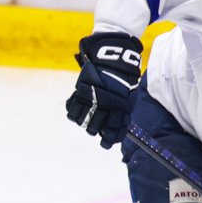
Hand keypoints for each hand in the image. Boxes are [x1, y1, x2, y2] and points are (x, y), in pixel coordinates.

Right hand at [66, 31, 143, 146]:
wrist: (114, 59)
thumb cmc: (124, 79)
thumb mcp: (129, 97)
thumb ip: (123, 113)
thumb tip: (118, 129)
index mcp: (120, 109)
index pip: (113, 131)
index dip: (109, 140)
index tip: (106, 144)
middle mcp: (105, 106)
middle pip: (95, 129)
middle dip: (96, 131)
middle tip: (96, 130)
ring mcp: (92, 98)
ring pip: (82, 121)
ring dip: (84, 122)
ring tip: (86, 120)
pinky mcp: (81, 91)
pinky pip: (72, 109)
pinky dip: (73, 112)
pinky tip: (78, 111)